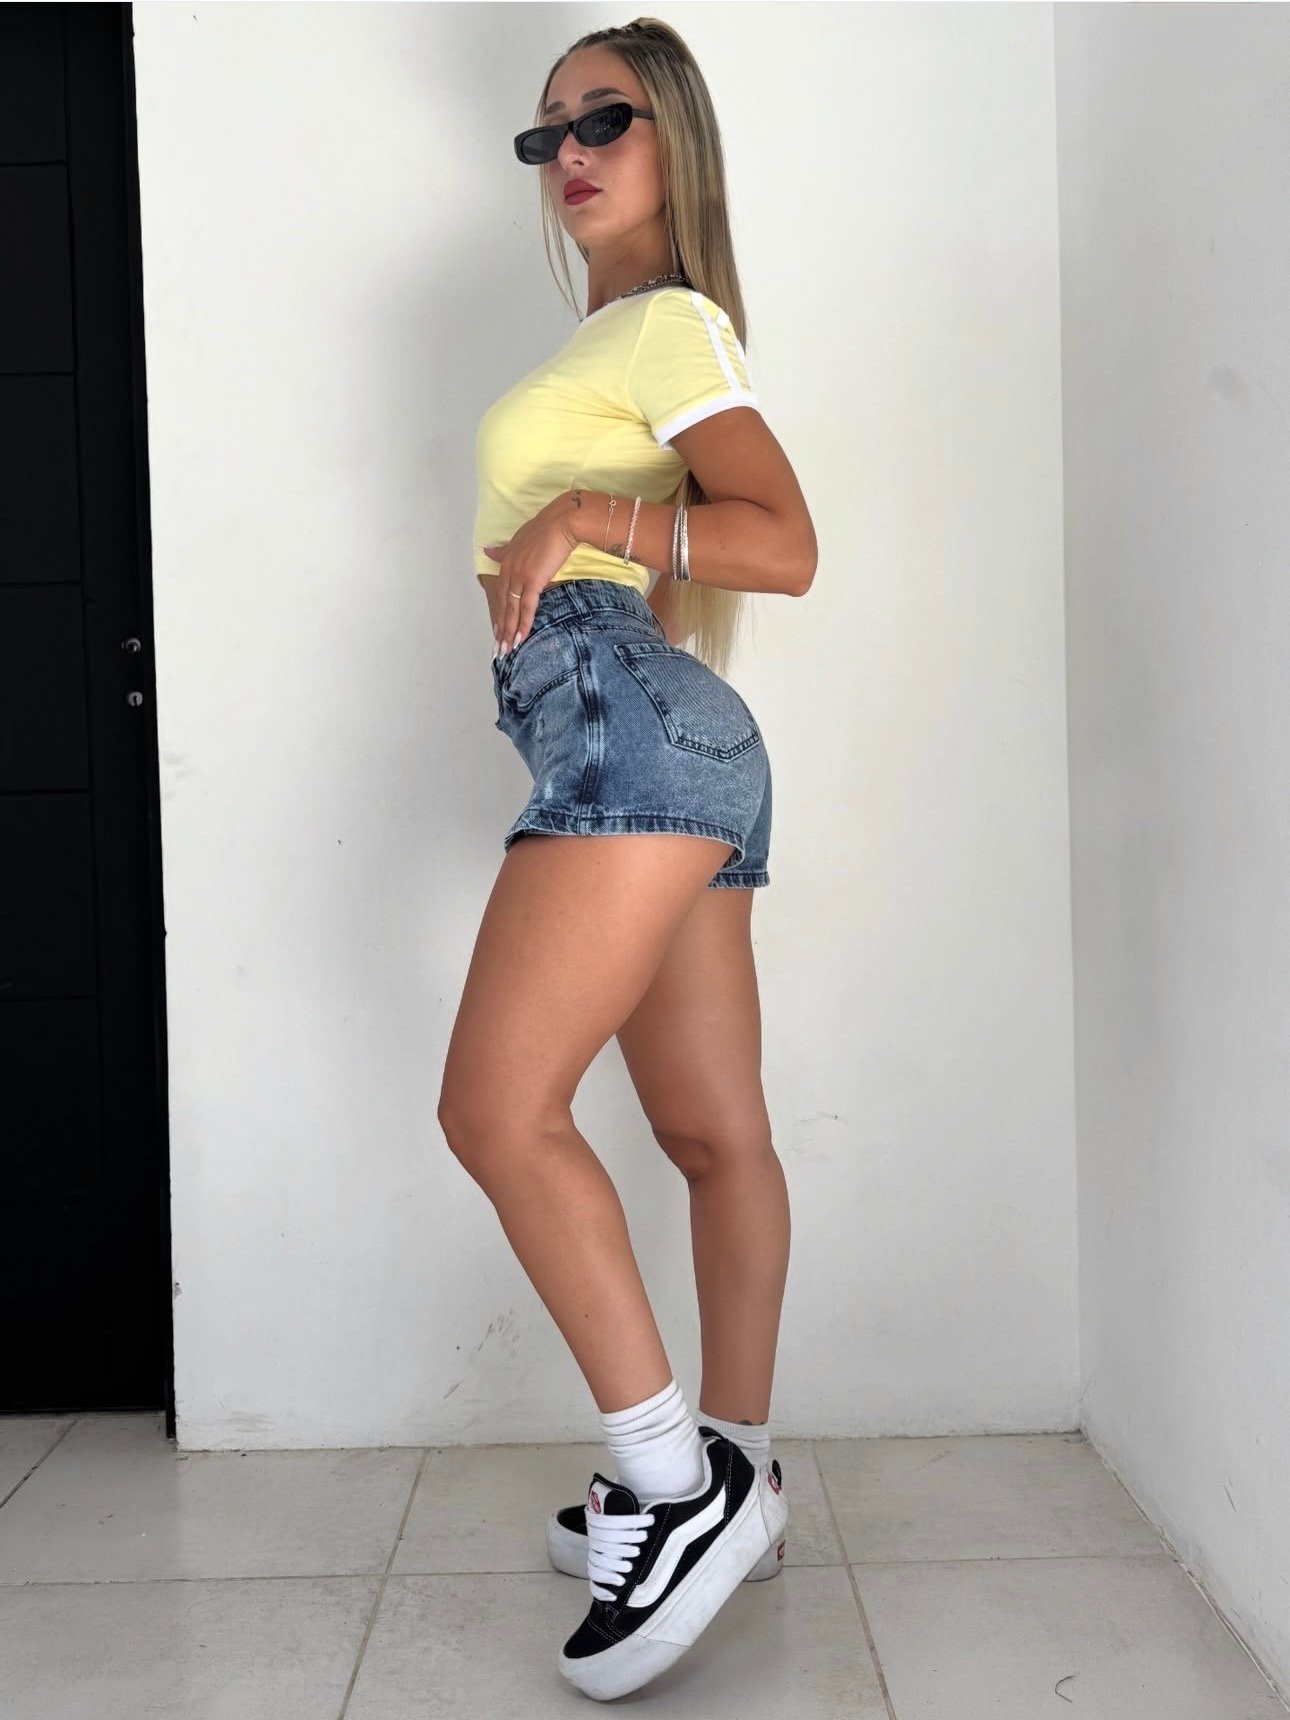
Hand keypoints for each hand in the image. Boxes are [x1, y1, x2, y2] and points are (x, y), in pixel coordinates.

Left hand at [483, 493, 580, 652]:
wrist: (563, 522)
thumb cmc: (547, 528)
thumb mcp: (519, 538)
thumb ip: (504, 550)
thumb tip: (487, 551)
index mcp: (506, 560)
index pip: (500, 593)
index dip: (498, 613)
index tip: (497, 629)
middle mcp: (509, 569)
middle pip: (502, 604)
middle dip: (501, 628)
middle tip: (499, 648)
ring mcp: (519, 575)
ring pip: (511, 609)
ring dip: (509, 631)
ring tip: (507, 649)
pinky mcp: (533, 580)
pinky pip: (526, 607)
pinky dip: (523, 623)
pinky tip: (521, 637)